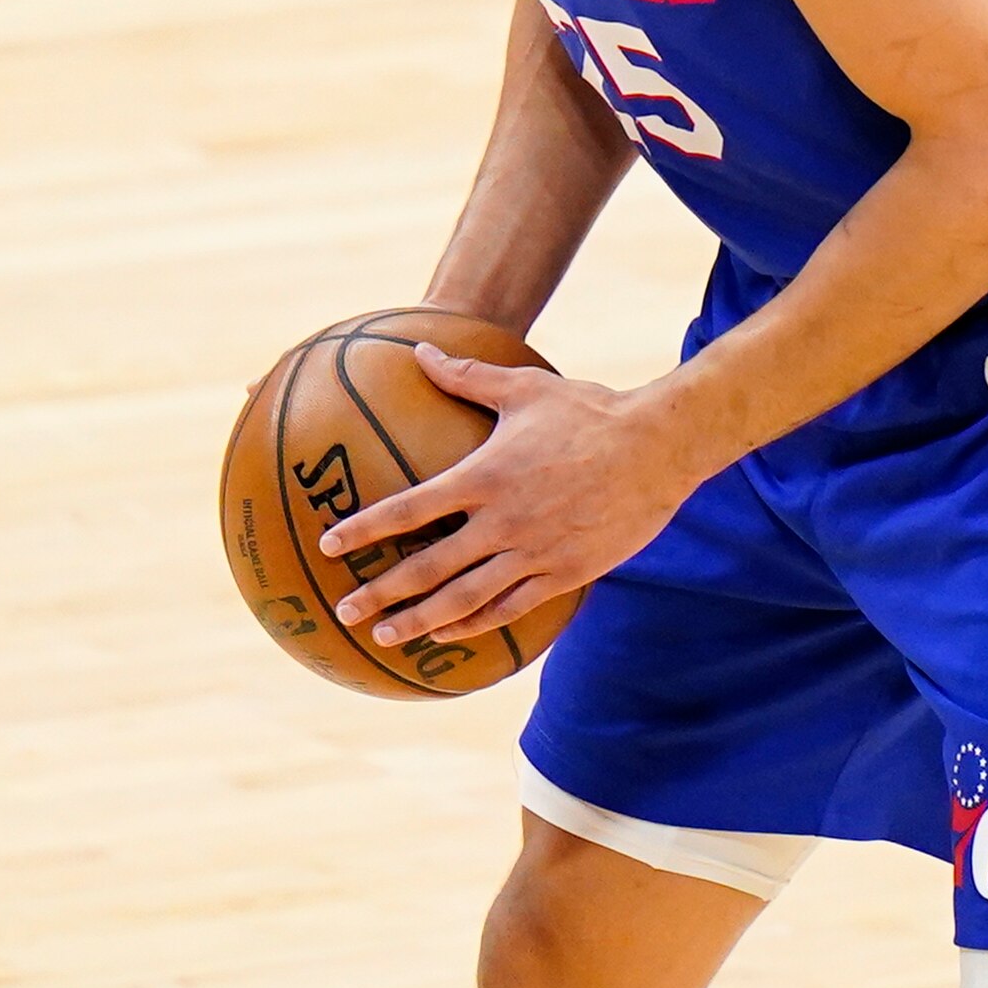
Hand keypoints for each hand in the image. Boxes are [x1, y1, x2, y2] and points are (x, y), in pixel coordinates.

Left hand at [322, 343, 703, 649]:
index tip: (329, 544)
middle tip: (343, 611)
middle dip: (380, 593)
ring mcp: (533, 553)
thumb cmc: (589, 411)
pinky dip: (474, 624)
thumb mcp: (523, 387)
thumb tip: (420, 350)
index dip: (365, 528)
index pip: (409, 508)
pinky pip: (510, 608)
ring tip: (385, 637)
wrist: (657, 447)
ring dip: (419, 620)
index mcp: (484, 476)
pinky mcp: (563, 573)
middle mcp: (502, 522)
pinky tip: (448, 633)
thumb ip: (466, 376)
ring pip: (464, 599)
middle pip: (427, 567)